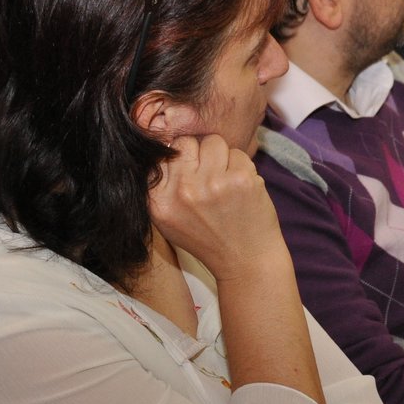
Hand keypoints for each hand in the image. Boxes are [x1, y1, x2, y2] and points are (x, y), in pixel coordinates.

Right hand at [147, 135, 284, 278]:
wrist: (244, 261)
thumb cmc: (207, 237)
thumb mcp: (168, 219)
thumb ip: (162, 184)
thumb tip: (165, 142)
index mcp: (158, 200)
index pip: (162, 152)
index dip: (179, 158)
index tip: (190, 174)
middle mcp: (182, 191)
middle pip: (187, 142)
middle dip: (200, 154)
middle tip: (210, 178)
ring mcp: (212, 184)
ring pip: (214, 142)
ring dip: (223, 158)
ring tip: (226, 184)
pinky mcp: (240, 180)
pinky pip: (239, 154)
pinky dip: (243, 168)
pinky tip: (242, 191)